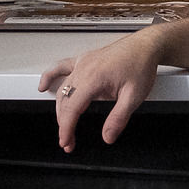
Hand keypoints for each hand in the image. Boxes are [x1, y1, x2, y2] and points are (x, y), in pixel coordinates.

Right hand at [39, 30, 160, 151]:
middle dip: (63, 123)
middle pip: (64, 101)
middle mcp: (84, 69)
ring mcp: (82, 63)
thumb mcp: (134, 97)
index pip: (72, 109)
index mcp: (94, 78)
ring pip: (62, 88)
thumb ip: (119, 118)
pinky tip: (43, 86)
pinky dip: (50, 77)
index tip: (66, 142)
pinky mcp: (84, 60)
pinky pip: (61, 68)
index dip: (66, 128)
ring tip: (63, 125)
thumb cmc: (141, 65)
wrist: (145, 46)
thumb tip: (108, 136)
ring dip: (60, 108)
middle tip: (68, 140)